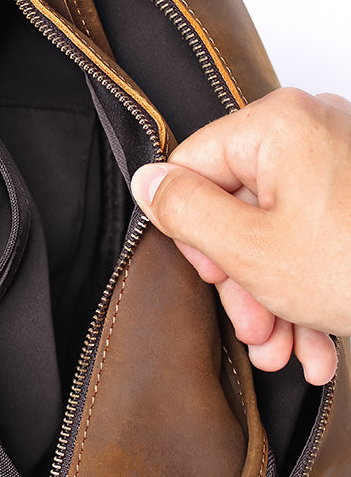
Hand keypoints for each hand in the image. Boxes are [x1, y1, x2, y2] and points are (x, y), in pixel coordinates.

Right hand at [131, 87, 350, 384]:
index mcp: (277, 124)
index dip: (192, 231)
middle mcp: (313, 127)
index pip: (191, 166)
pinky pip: (317, 230)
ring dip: (276, 297)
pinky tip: (317, 340)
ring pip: (279, 228)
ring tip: (289, 352)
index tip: (212, 278)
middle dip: (243, 281)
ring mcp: (345, 157)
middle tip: (254, 331)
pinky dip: (311, 282)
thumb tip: (145, 183)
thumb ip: (183, 211)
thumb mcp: (249, 250)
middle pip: (238, 204)